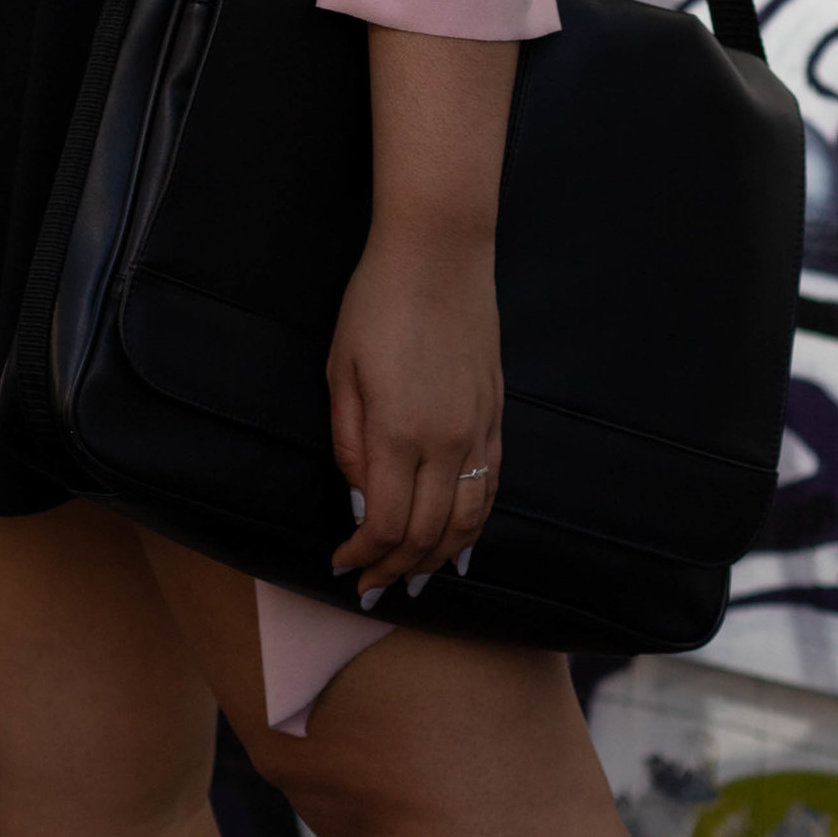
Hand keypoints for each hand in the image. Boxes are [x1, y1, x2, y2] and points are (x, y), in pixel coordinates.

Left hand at [325, 221, 501, 598]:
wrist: (439, 251)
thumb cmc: (377, 302)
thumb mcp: (342, 369)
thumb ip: (348, 440)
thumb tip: (358, 497)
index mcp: (398, 431)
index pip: (386, 524)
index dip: (364, 557)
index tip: (343, 566)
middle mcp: (446, 440)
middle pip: (429, 534)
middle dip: (398, 570)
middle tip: (373, 586)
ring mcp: (478, 428)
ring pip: (469, 519)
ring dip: (441, 558)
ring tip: (416, 577)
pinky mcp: (495, 412)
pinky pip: (491, 484)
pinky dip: (476, 523)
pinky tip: (460, 540)